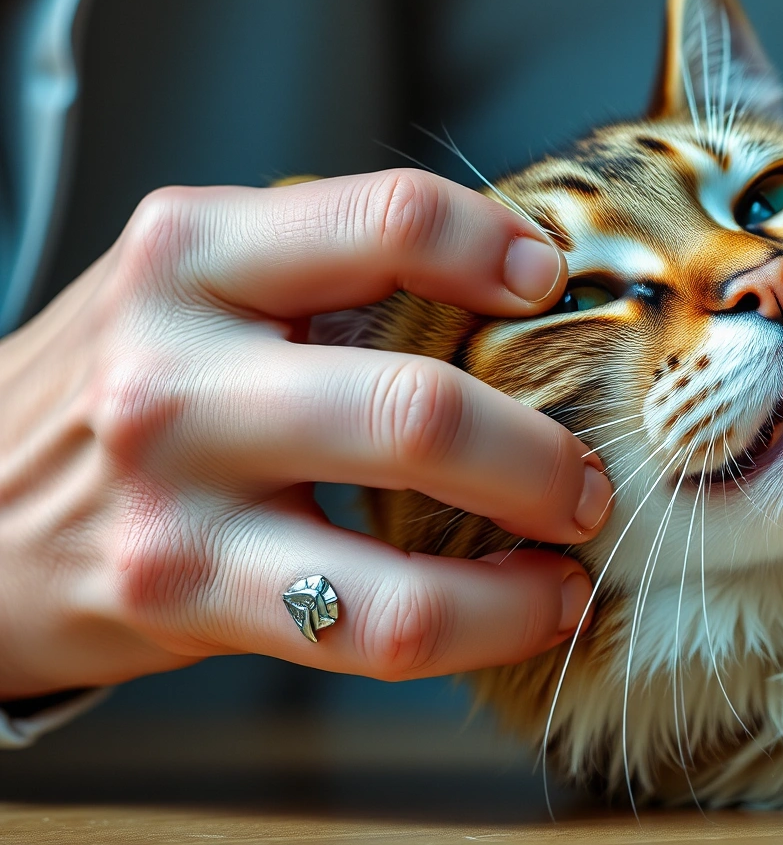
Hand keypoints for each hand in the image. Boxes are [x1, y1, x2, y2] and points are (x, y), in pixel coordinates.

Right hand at [0, 170, 613, 697]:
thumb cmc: (126, 384)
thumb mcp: (197, 286)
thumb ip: (330, 269)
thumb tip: (528, 281)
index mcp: (194, 252)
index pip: (390, 218)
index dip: (498, 249)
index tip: (551, 283)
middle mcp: (174, 364)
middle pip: (420, 407)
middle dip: (545, 452)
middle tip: (593, 468)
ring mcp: (172, 491)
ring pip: (402, 547)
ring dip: (525, 550)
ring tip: (573, 543)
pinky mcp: (182, 594)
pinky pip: (374, 627)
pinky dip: (485, 622)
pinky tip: (527, 605)